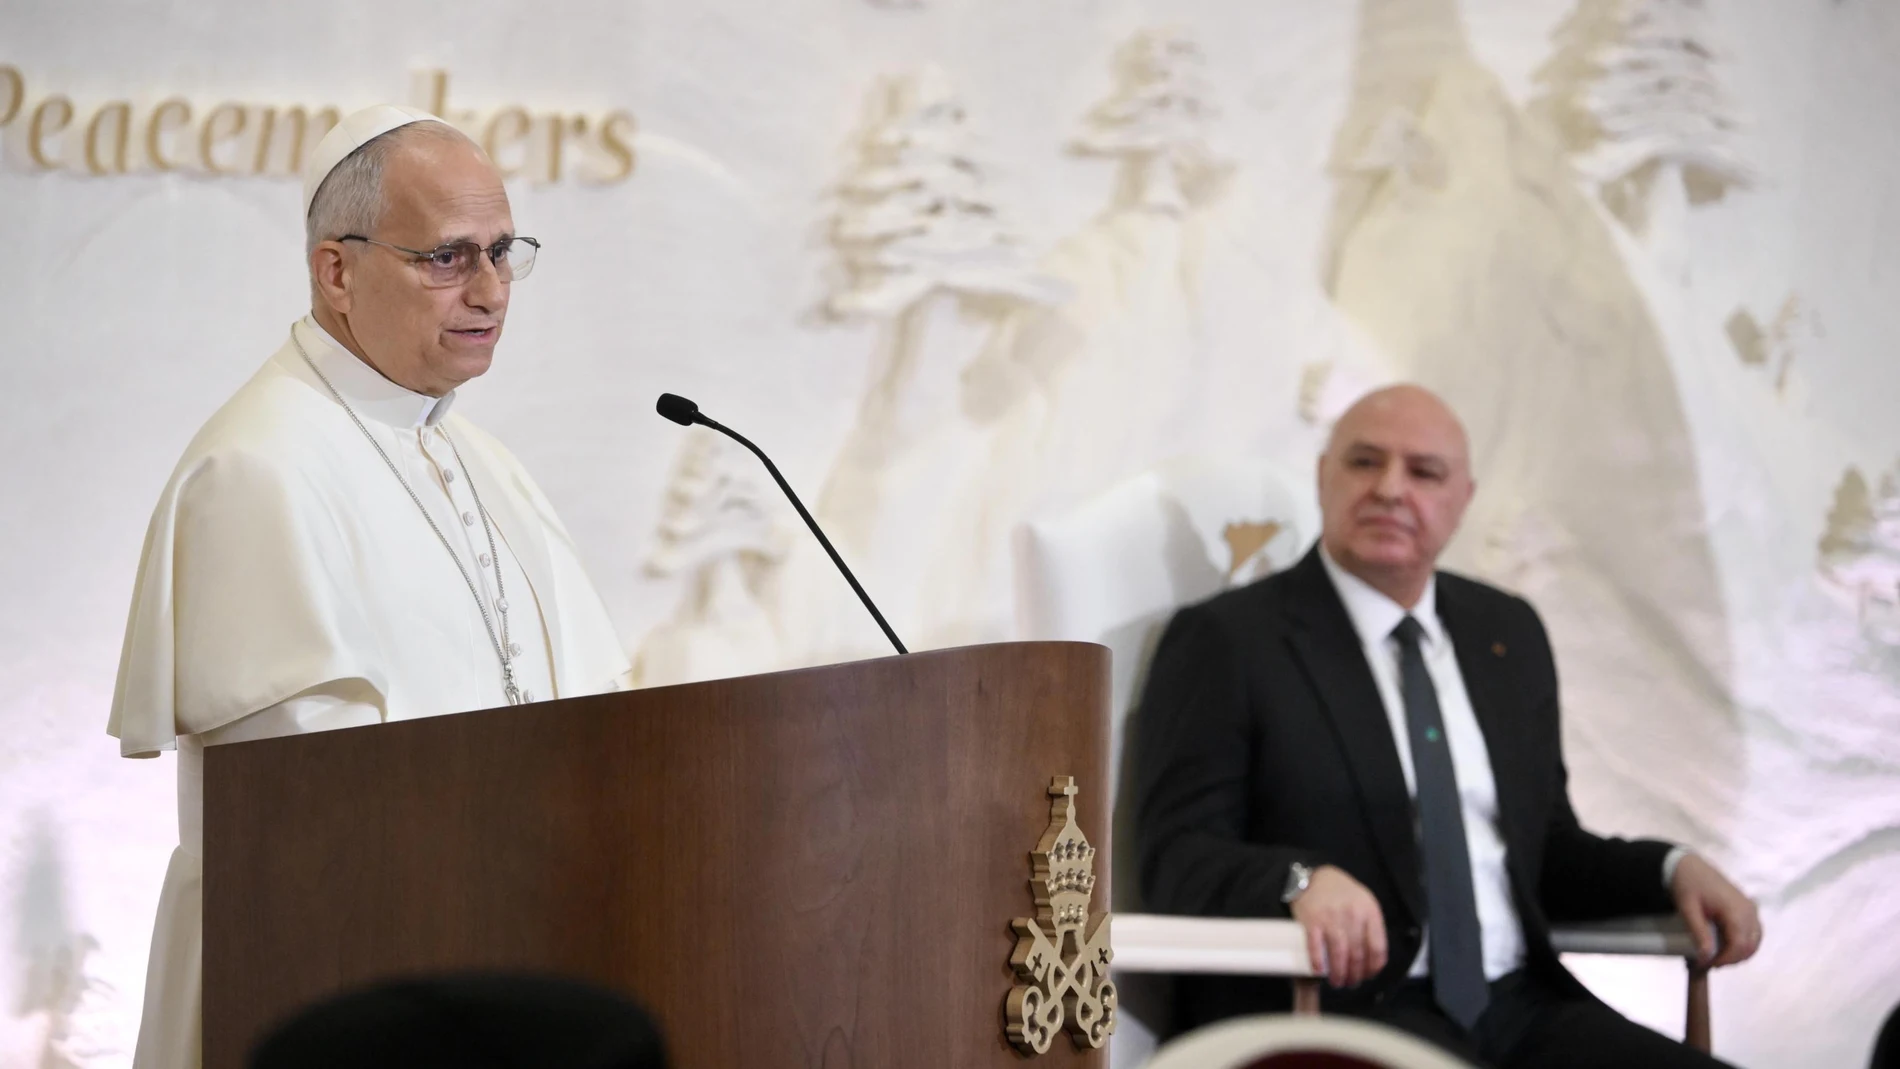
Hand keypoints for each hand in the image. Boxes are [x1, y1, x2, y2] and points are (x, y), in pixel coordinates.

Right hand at [1290, 865, 1388, 987]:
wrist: (1317, 877)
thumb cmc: (1343, 895)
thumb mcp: (1365, 904)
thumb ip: (1371, 928)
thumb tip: (1372, 961)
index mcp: (1370, 912)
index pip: (1377, 948)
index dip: (1373, 968)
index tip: (1367, 976)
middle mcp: (1353, 915)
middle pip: (1358, 955)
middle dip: (1355, 975)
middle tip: (1350, 983)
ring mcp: (1331, 917)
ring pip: (1340, 954)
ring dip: (1339, 974)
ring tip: (1337, 982)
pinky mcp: (1311, 920)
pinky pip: (1316, 947)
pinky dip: (1318, 963)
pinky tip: (1320, 972)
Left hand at [1670, 854, 1761, 967]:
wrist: (1688, 865)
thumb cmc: (1687, 885)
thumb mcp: (1688, 909)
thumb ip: (1699, 933)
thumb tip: (1706, 957)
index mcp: (1736, 910)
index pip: (1740, 946)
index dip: (1725, 959)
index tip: (1707, 964)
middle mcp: (1749, 911)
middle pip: (1750, 946)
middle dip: (1731, 959)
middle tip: (1710, 962)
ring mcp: (1752, 909)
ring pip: (1755, 941)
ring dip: (1738, 953)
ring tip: (1717, 955)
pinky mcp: (1749, 908)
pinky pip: (1754, 932)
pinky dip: (1743, 943)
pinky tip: (1726, 945)